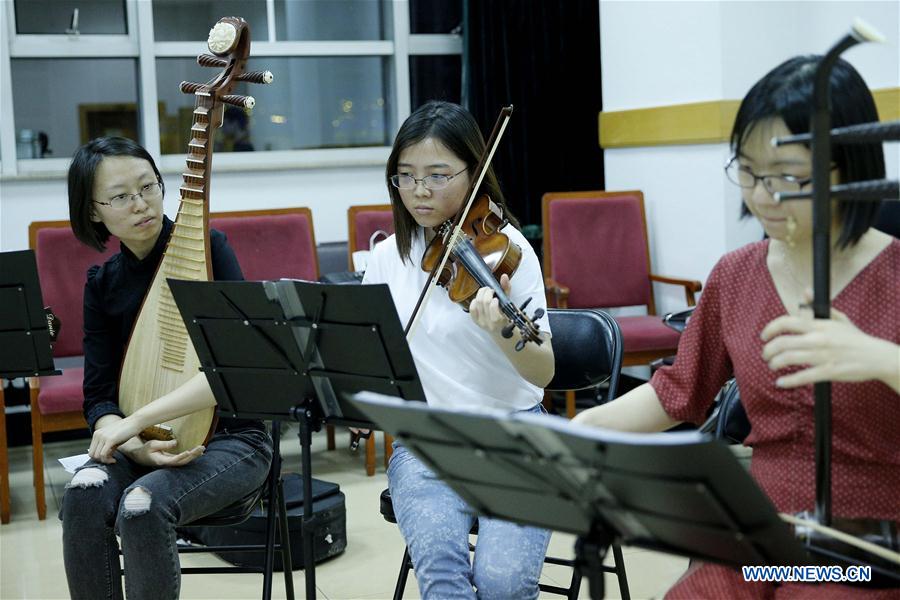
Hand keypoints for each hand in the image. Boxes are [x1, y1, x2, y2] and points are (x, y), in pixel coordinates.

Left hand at [89, 417, 144, 462]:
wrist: (135, 422)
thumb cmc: (126, 430)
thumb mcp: (113, 439)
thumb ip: (107, 447)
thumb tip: (104, 457)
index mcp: (97, 433)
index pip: (91, 451)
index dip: (98, 457)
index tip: (107, 458)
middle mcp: (98, 435)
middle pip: (92, 454)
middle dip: (100, 460)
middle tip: (110, 460)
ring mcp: (103, 437)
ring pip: (97, 456)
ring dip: (105, 461)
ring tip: (113, 460)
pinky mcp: (110, 440)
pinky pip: (103, 454)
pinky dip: (108, 460)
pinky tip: (114, 460)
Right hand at [122, 439, 204, 467]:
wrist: (140, 457)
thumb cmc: (145, 450)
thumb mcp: (152, 445)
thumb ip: (164, 444)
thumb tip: (176, 442)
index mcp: (161, 461)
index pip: (173, 460)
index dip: (181, 457)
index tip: (188, 452)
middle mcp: (167, 464)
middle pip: (182, 461)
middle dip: (193, 455)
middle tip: (201, 447)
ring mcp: (170, 463)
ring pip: (184, 461)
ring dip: (194, 455)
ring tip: (202, 448)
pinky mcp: (172, 460)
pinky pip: (183, 459)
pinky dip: (191, 456)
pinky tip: (199, 452)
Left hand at [469, 273, 512, 336]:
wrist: (500, 330)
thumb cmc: (506, 316)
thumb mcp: (509, 303)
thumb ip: (506, 289)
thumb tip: (504, 276)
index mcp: (500, 320)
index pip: (492, 307)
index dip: (493, 299)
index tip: (496, 296)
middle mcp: (489, 323)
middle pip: (483, 302)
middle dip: (487, 292)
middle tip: (490, 290)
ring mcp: (481, 322)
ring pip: (477, 303)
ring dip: (481, 294)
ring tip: (486, 292)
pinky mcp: (475, 321)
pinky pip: (471, 308)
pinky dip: (474, 301)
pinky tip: (479, 299)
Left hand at [761, 302, 892, 387]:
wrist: (877, 357)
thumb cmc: (855, 338)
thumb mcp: (839, 319)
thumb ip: (818, 307)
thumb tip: (805, 291)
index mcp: (819, 325)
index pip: (787, 322)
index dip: (770, 328)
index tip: (764, 336)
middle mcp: (818, 339)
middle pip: (782, 342)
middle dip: (767, 350)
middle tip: (765, 355)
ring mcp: (823, 355)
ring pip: (789, 358)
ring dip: (774, 363)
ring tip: (772, 366)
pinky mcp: (829, 371)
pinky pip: (803, 376)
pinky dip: (788, 381)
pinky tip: (780, 382)